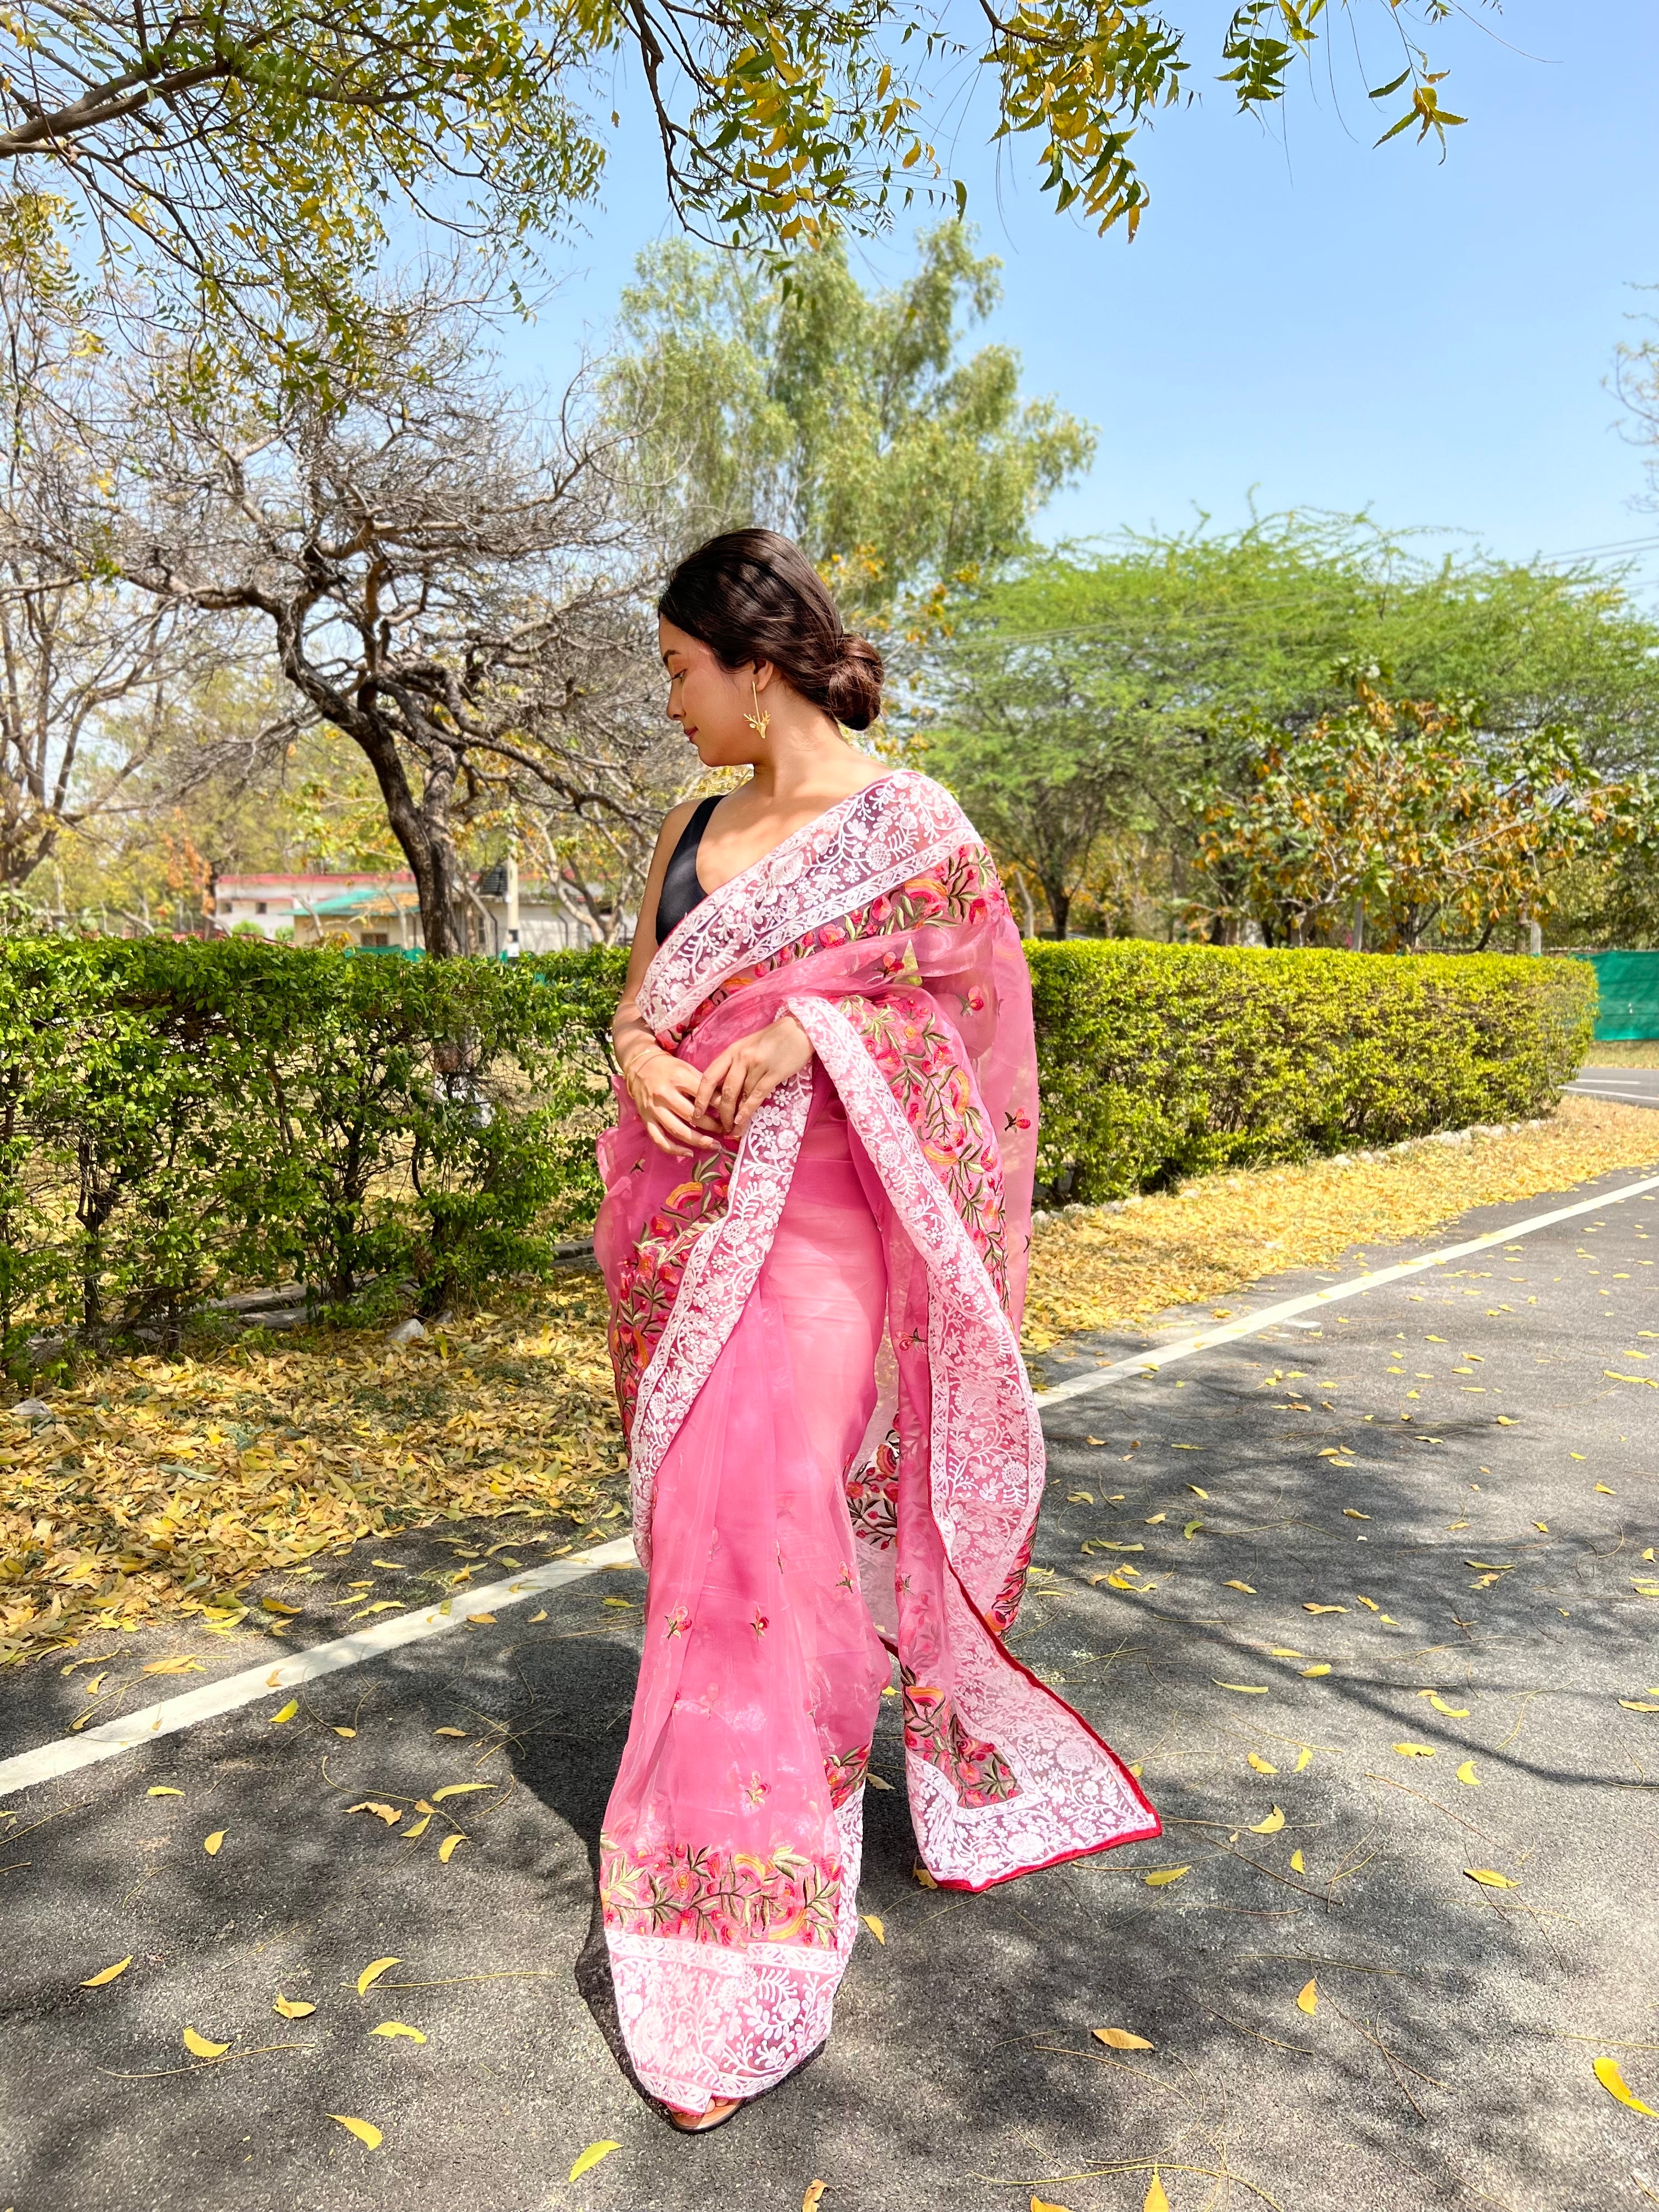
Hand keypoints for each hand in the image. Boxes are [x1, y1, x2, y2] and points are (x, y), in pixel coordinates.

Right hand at [624, 1046, 720, 1157]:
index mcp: (678, 1078)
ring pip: (678, 1130)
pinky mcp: (646, 1119)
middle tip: (726, 1131)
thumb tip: (725, 1101)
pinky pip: (659, 1139)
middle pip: (692, 1116)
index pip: (704, 1096)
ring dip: (698, 1141)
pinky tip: (689, 1153)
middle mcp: (665, 1094)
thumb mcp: (687, 1068)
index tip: (733, 1115)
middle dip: (713, 1126)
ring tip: (714, 1145)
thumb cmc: (669, 1068)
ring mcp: (654, 1108)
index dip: (721, 1107)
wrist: (640, 1066)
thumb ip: (704, 1084)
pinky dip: (674, 1149)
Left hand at [694, 1014, 813, 1136]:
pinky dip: (747, 1111)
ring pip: (740, 1096)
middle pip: (724, 1090)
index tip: (696, 1113)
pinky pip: (757, 1095)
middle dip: (720, 1113)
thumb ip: (735, 1064)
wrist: (800, 1029)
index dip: (700, 1097)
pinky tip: (742, 1122)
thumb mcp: (747, 1046)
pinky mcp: (774, 1073)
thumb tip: (724, 1090)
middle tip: (719, 1128)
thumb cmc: (773, 1039)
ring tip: (732, 1130)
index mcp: (732, 1050)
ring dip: (735, 1116)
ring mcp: (758, 1065)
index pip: (709, 1076)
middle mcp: (741, 1057)